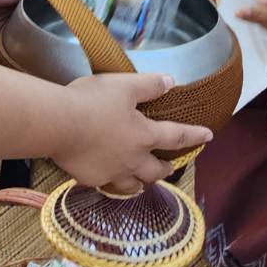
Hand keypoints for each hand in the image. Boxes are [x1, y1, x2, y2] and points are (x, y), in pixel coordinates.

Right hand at [52, 73, 213, 193]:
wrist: (58, 124)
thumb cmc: (92, 102)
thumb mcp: (124, 85)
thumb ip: (149, 85)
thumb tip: (170, 81)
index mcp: (144, 135)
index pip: (177, 136)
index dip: (194, 135)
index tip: (208, 136)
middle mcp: (132, 159)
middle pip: (155, 171)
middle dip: (165, 169)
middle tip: (169, 167)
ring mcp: (111, 172)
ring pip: (132, 185)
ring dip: (139, 182)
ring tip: (139, 180)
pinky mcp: (90, 178)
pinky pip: (105, 183)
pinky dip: (110, 180)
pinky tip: (105, 175)